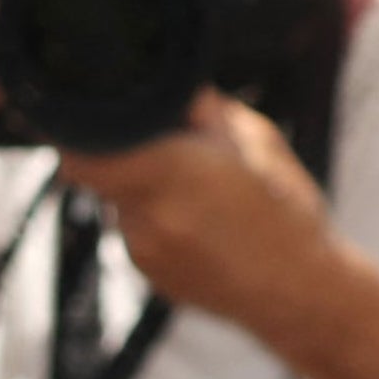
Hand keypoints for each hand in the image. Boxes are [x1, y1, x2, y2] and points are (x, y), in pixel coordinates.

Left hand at [61, 92, 340, 342]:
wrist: (298, 292)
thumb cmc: (287, 209)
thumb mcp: (257, 141)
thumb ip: (204, 111)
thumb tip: (168, 86)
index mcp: (173, 176)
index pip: (82, 154)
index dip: (80, 132)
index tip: (98, 116)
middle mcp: (147, 218)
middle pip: (95, 172)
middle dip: (117, 150)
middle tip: (156, 142)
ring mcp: (141, 251)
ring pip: (117, 200)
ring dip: (140, 184)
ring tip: (193, 187)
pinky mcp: (145, 272)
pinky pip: (134, 228)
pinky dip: (153, 215)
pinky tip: (196, 221)